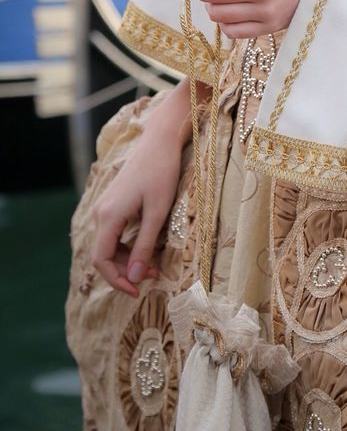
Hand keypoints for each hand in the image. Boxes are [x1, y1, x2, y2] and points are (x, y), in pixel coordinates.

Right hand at [91, 82, 195, 295]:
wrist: (161, 140)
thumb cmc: (162, 173)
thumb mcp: (157, 213)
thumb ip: (144, 246)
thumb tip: (136, 278)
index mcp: (108, 216)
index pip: (101, 260)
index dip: (117, 280)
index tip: (138, 291)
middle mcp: (101, 213)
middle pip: (105, 254)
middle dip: (127, 270)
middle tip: (154, 275)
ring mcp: (106, 206)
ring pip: (111, 244)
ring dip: (130, 258)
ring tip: (155, 263)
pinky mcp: (114, 202)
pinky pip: (116, 232)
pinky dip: (129, 244)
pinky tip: (148, 246)